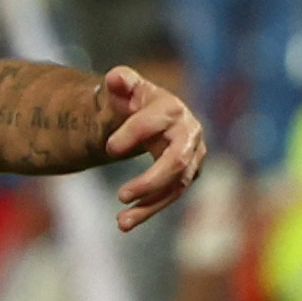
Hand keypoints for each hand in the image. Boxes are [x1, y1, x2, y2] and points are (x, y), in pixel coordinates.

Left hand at [101, 65, 205, 231]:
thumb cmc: (129, 100)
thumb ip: (120, 81)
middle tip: (120, 195)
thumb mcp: (121, 88)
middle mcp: (189, 132)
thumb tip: (115, 78)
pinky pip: (171, 195)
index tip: (108, 148)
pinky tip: (126, 221)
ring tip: (121, 222)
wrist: (142, 116)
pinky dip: (150, 209)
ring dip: (149, 205)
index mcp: (171, 108)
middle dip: (149, 181)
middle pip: (176, 162)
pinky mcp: (188, 173)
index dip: (131, 135)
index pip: (154, 124)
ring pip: (176, 185)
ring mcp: (193, 155)